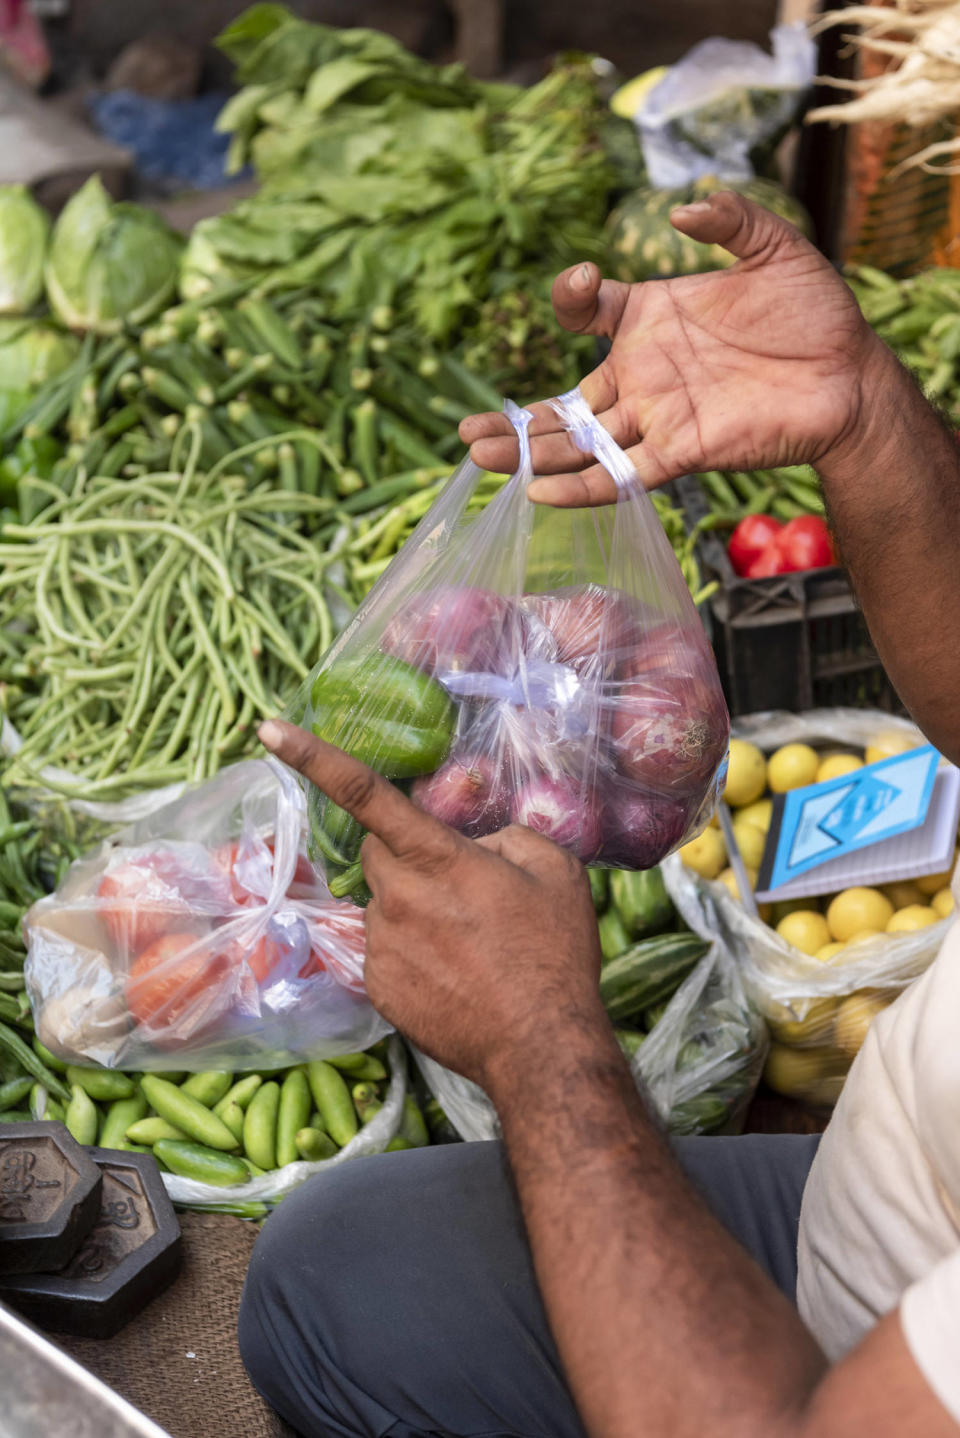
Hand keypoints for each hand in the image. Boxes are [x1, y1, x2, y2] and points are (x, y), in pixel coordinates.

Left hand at [258, 721, 603, 1086]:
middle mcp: (397, 896)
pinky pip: (385, 949)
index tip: (268, 729)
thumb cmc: (554, 955)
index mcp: (436, 857)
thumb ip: (509, 837)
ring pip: (383, 903)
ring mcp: (381, 944)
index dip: (312, 755)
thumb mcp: (555, 872)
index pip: (364, 792)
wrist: (540, 1048)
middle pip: (377, 851)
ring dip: (413, 908)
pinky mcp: (377, 986)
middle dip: (407, 854)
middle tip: (460, 887)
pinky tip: (455, 976)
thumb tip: (477, 843)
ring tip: (470, 945)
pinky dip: (412, 952)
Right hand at [459, 191, 884, 504]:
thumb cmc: (812, 311)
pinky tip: (540, 493)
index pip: (586, 312)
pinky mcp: (682, 454)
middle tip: (465, 433)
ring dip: (530, 453)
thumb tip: (681, 209)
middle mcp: (641, 375)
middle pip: (563, 404)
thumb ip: (730, 219)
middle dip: (513, 421)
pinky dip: (584, 486)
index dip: (573, 298)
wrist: (850, 373)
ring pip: (579, 443)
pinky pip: (622, 475)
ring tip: (478, 458)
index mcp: (649, 321)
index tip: (587, 281)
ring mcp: (657, 418)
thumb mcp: (773, 246)